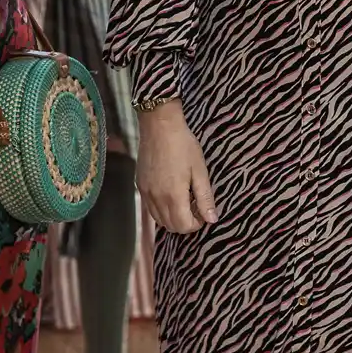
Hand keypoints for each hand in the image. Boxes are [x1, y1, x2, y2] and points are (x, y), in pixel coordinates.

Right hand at [138, 105, 217, 233]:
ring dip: (172, 217)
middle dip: (185, 223)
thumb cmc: (183, 146)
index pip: (183, 226)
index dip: (196, 224)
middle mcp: (157, 198)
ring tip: (183, 201)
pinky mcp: (140, 185)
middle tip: (195, 208)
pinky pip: (150, 208)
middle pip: (170, 226)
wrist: (159, 126)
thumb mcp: (200, 171)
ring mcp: (146, 193)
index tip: (203, 213)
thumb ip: (205, 198)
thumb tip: (212, 219)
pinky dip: (161, 209)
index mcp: (174, 196)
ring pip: (159, 219)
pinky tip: (169, 195)